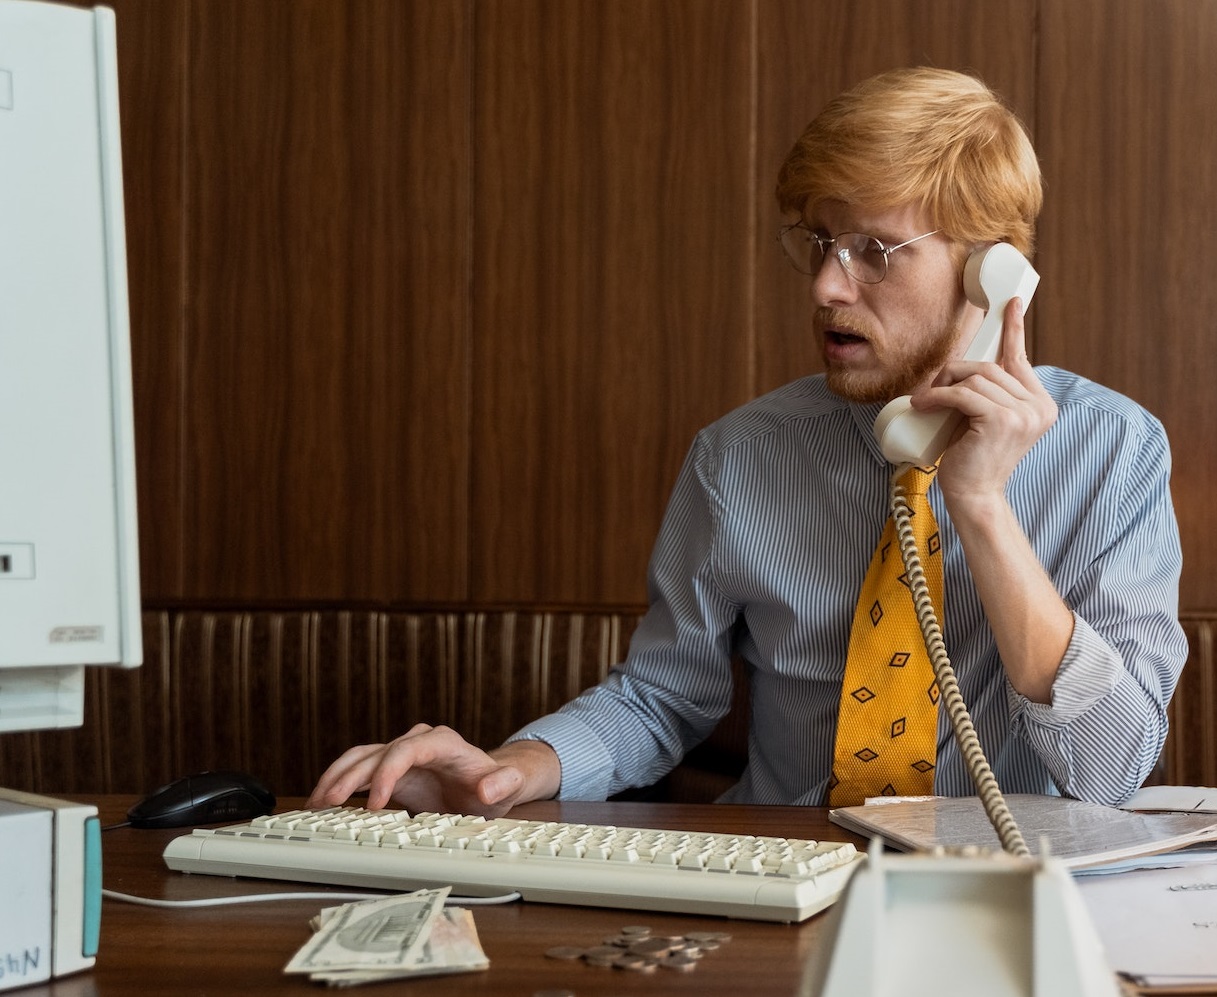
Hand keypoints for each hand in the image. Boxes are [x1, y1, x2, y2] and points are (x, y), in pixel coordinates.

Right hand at [306, 723, 561, 816]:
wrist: (489, 785)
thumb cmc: (496, 785)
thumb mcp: (508, 787)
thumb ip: (503, 784)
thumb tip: (488, 787)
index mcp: (442, 743)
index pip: (407, 750)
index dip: (387, 774)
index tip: (376, 804)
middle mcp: (416, 743)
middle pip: (376, 754)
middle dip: (350, 777)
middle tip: (328, 803)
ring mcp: (400, 756)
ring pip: (360, 759)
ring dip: (336, 778)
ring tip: (315, 803)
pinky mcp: (390, 772)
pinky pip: (359, 773)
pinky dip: (340, 785)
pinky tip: (323, 803)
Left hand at [911, 297, 1056, 508]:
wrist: (973, 494)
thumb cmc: (973, 457)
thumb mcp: (986, 418)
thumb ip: (991, 392)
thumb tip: (967, 363)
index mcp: (1042, 404)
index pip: (1021, 359)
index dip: (1013, 329)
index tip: (1011, 304)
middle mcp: (1039, 407)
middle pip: (990, 367)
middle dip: (956, 372)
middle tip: (933, 389)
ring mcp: (1023, 414)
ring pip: (976, 378)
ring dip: (943, 385)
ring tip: (926, 401)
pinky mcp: (1001, 420)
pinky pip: (962, 394)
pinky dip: (937, 396)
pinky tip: (922, 404)